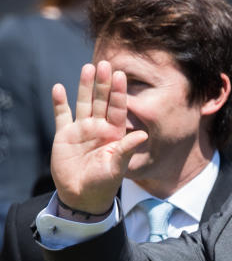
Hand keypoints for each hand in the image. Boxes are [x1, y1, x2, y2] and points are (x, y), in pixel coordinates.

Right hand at [50, 61, 147, 214]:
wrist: (82, 197)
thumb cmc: (104, 184)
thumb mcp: (117, 167)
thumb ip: (127, 149)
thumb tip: (143, 135)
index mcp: (114, 135)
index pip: (118, 109)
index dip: (118, 93)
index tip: (120, 75)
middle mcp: (99, 129)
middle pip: (100, 101)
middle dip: (102, 84)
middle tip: (104, 63)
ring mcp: (81, 130)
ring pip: (83, 103)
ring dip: (84, 86)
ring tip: (87, 68)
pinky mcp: (64, 135)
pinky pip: (61, 115)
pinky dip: (59, 103)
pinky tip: (59, 88)